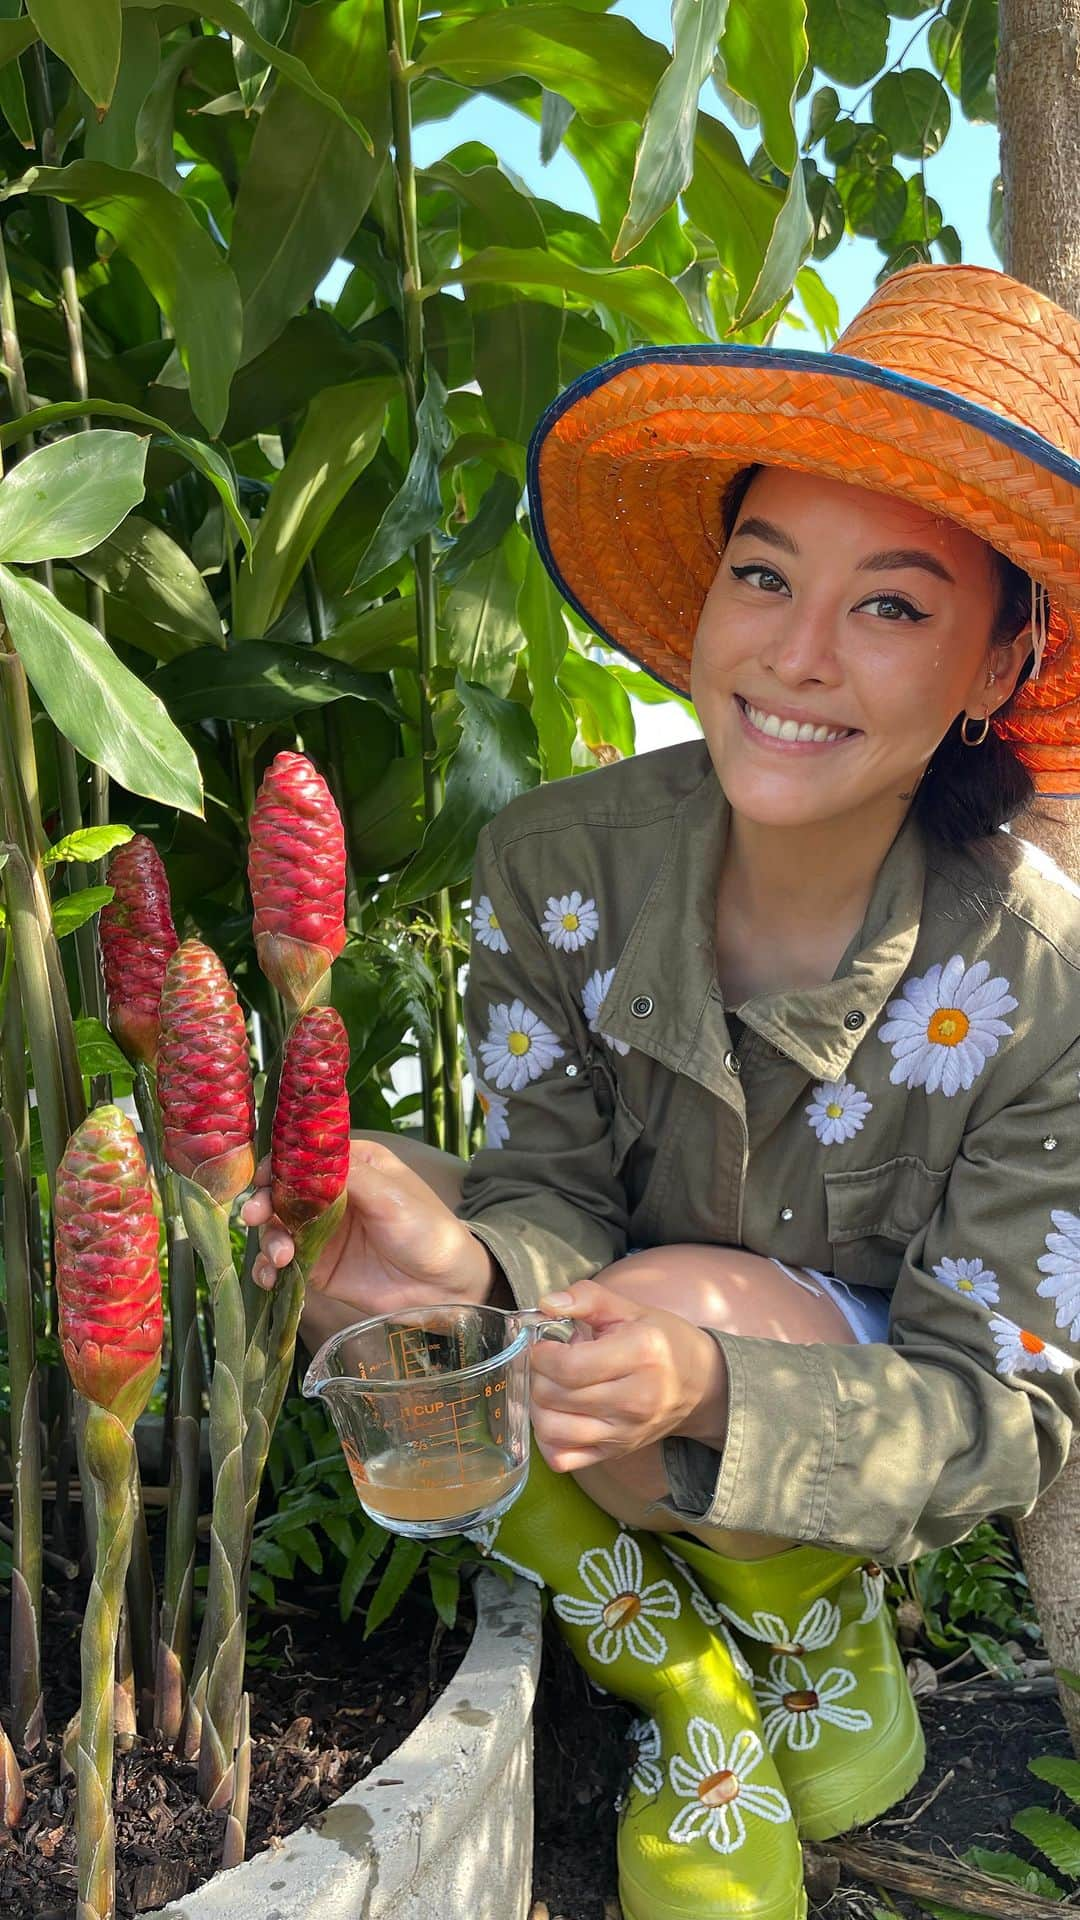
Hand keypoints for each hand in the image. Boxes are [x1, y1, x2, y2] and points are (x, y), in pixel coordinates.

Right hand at [240, 1137, 495, 1315]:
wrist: (445, 1287)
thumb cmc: (427, 1229)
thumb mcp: (392, 1197)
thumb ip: (350, 1177)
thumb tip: (305, 1159)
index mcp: (352, 1165)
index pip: (304, 1156)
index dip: (278, 1164)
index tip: (260, 1178)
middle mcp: (331, 1194)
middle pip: (281, 1192)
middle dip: (263, 1203)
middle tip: (254, 1216)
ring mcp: (321, 1232)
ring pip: (277, 1228)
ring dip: (268, 1240)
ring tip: (280, 1258)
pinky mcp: (317, 1266)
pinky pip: (283, 1264)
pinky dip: (269, 1269)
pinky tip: (271, 1278)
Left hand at [529, 1279, 727, 1472]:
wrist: (701, 1385)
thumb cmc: (663, 1342)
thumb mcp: (631, 1309)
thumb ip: (588, 1298)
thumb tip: (547, 1303)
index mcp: (639, 1354)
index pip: (568, 1366)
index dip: (542, 1354)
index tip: (544, 1344)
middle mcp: (634, 1399)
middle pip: (554, 1396)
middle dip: (538, 1374)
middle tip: (550, 1362)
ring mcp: (625, 1431)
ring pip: (552, 1430)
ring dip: (539, 1406)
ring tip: (552, 1386)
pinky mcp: (616, 1452)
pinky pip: (563, 1459)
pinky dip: (548, 1440)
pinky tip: (559, 1415)